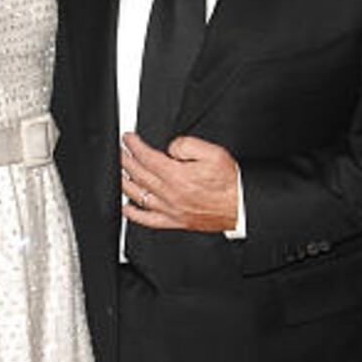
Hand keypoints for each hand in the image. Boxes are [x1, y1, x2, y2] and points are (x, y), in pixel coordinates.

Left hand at [121, 133, 238, 231]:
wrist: (242, 206)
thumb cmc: (230, 182)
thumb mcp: (213, 152)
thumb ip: (187, 145)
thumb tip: (171, 148)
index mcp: (177, 176)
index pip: (146, 157)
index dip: (134, 146)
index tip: (128, 139)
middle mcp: (170, 194)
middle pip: (138, 174)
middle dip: (125, 159)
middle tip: (120, 151)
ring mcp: (171, 210)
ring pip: (138, 195)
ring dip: (124, 181)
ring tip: (119, 171)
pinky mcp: (175, 222)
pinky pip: (147, 220)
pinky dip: (133, 213)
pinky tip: (126, 205)